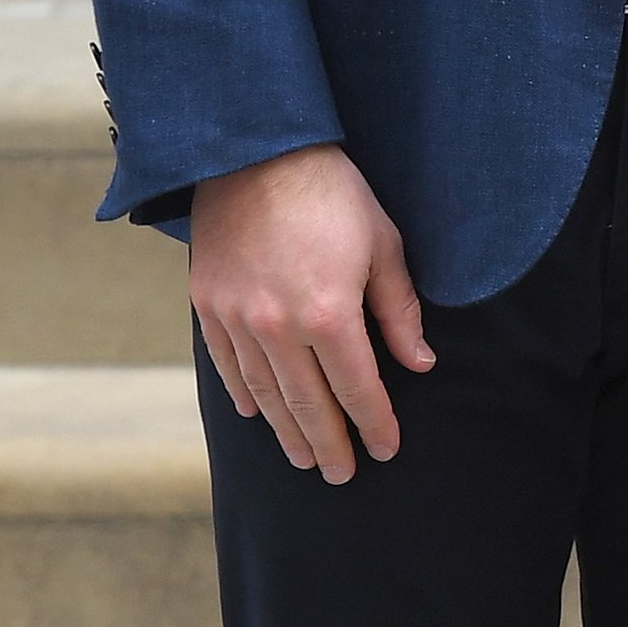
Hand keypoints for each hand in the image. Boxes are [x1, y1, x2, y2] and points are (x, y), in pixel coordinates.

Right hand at [191, 144, 434, 482]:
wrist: (255, 151)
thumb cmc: (332, 193)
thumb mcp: (382, 243)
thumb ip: (398, 310)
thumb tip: (419, 364)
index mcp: (329, 314)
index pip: (358, 388)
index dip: (374, 423)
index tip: (386, 449)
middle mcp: (279, 328)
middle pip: (308, 405)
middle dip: (329, 444)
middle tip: (341, 474)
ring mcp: (238, 319)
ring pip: (266, 394)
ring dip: (286, 431)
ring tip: (303, 457)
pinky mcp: (208, 306)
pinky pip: (226, 366)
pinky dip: (244, 395)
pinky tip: (256, 415)